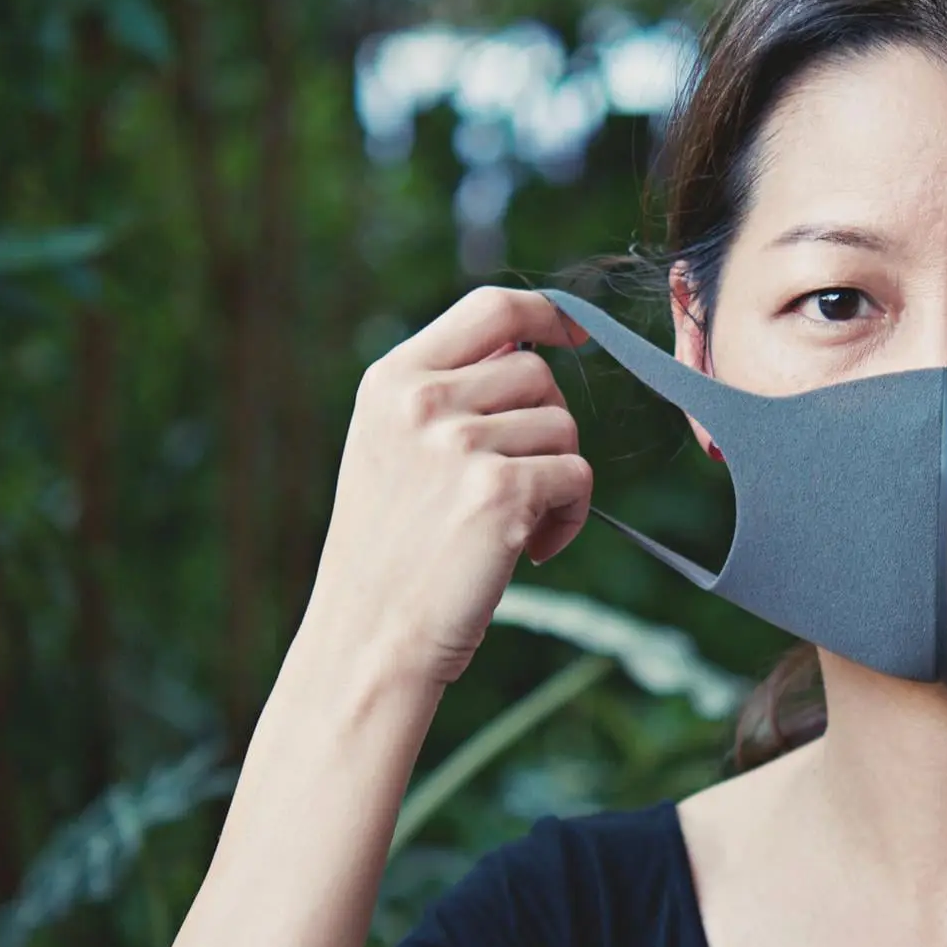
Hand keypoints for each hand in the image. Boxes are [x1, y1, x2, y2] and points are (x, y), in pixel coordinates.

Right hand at [301, 286, 592, 689]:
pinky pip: (577, 476)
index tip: (573, 333)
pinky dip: (570, 516)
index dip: (546, 314)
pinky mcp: (501, 492)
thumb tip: (529, 350)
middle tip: (520, 482)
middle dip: (547, 425)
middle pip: (537, 374)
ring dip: (557, 477)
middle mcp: (422, 401)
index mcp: (391, 380)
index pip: (490, 308)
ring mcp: (460, 444)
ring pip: (563, 427)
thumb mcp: (391, 449)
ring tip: (516, 525)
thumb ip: (445, 394)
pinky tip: (531, 550)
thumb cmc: (390, 553)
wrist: (369, 637)